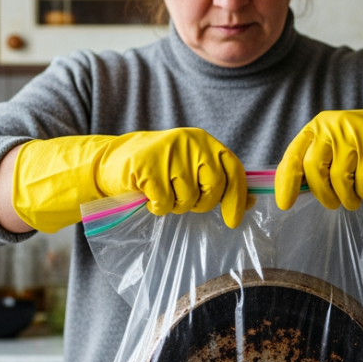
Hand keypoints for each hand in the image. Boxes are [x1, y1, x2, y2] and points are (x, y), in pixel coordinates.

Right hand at [97, 128, 248, 224]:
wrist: (113, 160)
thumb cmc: (159, 167)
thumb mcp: (192, 166)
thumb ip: (219, 180)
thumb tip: (249, 201)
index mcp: (204, 141)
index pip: (233, 170)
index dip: (236, 198)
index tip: (233, 221)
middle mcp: (190, 143)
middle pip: (213, 189)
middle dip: (201, 204)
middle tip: (184, 199)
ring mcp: (168, 154)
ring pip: (187, 200)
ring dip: (175, 205)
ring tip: (162, 191)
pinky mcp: (147, 169)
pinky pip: (164, 204)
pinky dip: (157, 207)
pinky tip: (148, 194)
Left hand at [275, 108, 362, 211]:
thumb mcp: (337, 147)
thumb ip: (316, 162)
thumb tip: (292, 191)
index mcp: (318, 126)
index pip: (293, 155)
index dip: (286, 182)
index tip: (285, 204)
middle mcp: (334, 126)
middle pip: (314, 169)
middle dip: (322, 194)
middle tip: (333, 204)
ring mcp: (357, 134)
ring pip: (339, 179)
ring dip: (347, 197)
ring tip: (355, 197)